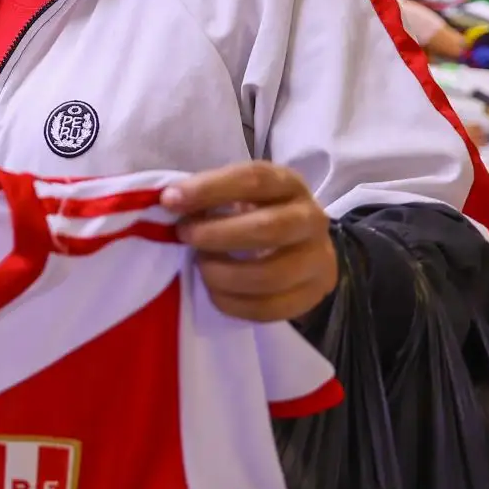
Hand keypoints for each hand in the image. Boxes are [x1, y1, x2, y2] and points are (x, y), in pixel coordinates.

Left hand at [162, 162, 337, 323]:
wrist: (299, 248)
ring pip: (270, 275)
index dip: (209, 189)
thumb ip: (209, 195)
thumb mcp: (238, 195)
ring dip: (223, 274)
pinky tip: (214, 291)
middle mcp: (311, 219)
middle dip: (217, 235)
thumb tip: (171, 201)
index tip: (171, 200)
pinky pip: (269, 308)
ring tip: (202, 266)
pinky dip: (232, 303)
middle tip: (186, 236)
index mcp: (288, 184)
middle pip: (269, 228)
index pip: (255, 179)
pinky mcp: (311, 295)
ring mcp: (318, 260)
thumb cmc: (255, 215)